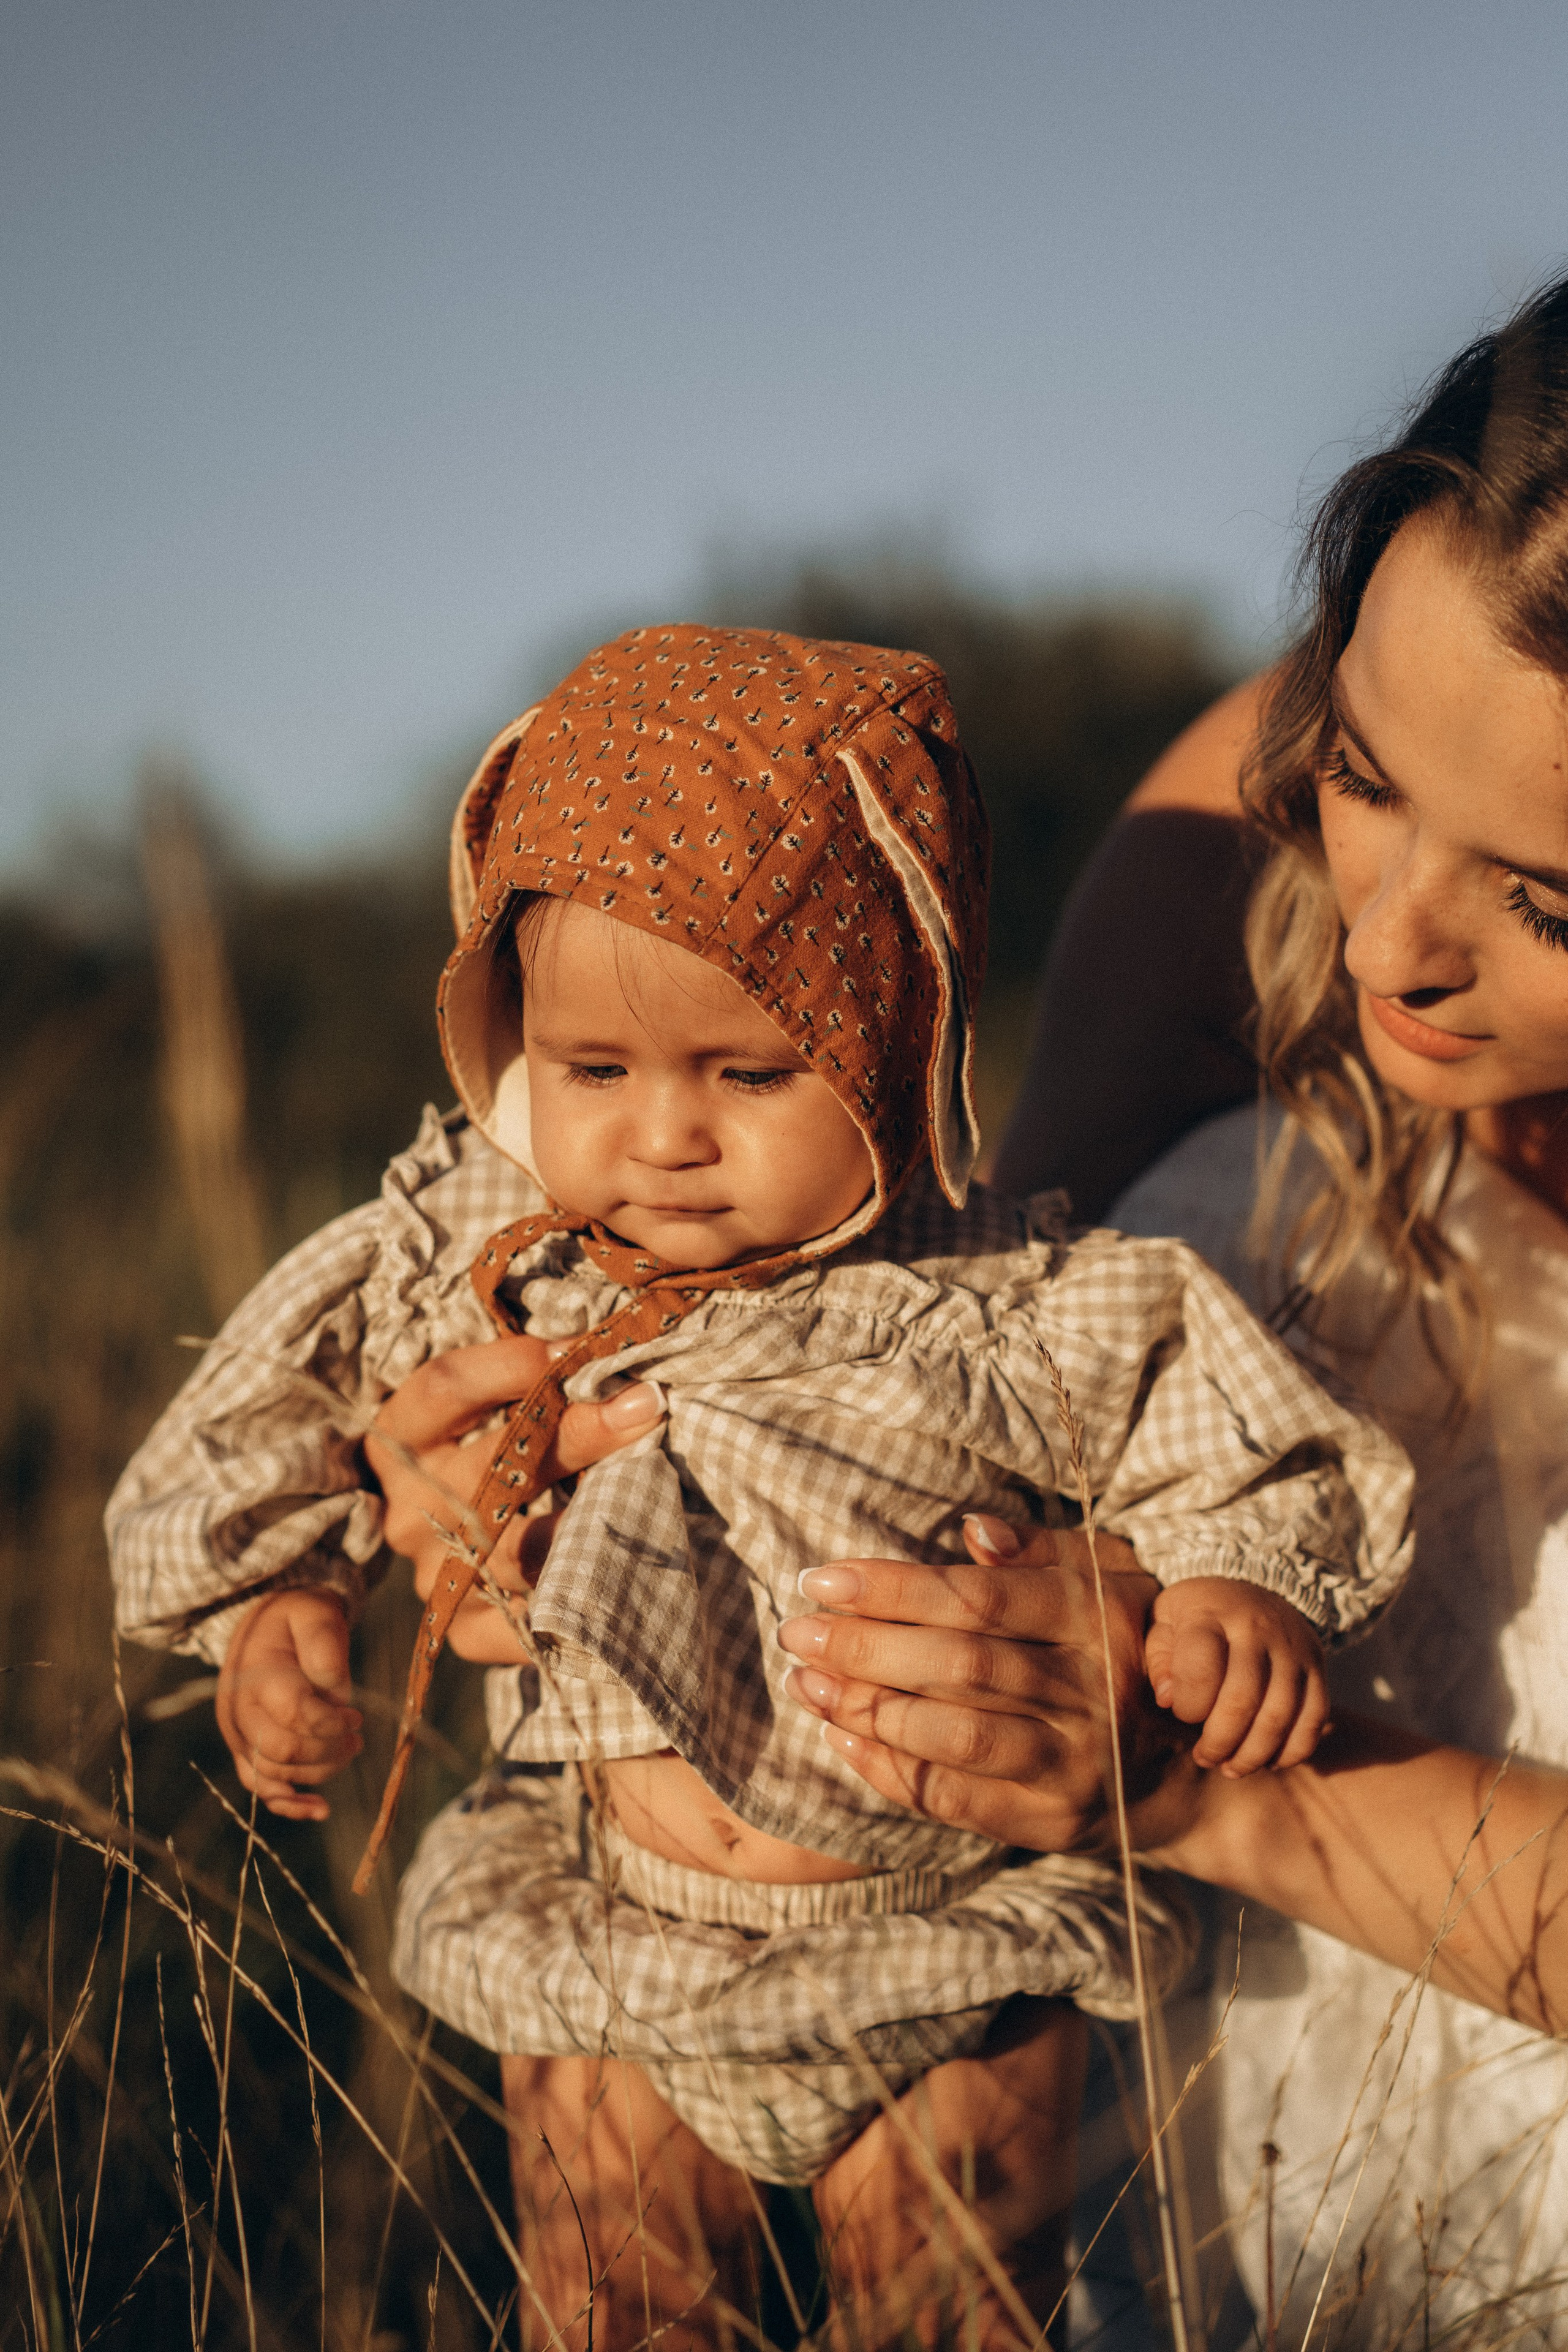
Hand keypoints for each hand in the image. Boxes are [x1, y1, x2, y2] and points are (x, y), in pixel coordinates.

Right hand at [215, 1588, 360, 1821]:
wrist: (267, 1628)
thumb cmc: (297, 1620)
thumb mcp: (315, 1614)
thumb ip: (325, 1646)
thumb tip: (336, 1692)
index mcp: (256, 1677)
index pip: (295, 1714)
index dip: (332, 1723)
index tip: (356, 1717)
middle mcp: (239, 1712)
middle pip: (284, 1751)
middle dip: (327, 1750)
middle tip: (356, 1737)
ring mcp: (238, 1736)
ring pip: (274, 1776)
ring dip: (318, 1773)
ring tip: (348, 1750)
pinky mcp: (245, 1751)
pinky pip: (261, 1789)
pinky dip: (289, 1804)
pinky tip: (319, 1808)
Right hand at [363, 1334, 664, 1661]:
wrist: (467, 1544)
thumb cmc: (494, 1452)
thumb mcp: (491, 1408)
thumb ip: (532, 1384)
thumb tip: (612, 1362)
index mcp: (401, 1440)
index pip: (444, 1388)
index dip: (512, 1365)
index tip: (580, 1350)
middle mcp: (410, 1511)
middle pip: (489, 1468)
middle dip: (576, 1434)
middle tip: (645, 1408)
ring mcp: (435, 1574)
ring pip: (518, 1550)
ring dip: (593, 1519)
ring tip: (651, 1492)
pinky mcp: (466, 1630)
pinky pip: (525, 1624)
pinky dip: (576, 1601)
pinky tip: (625, 1574)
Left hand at [777, 1515, 1172, 1851]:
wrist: (1184, 1771)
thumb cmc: (1124, 1650)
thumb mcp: (1107, 1579)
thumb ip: (1041, 1550)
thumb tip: (969, 1530)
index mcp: (1099, 1616)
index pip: (981, 1598)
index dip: (894, 1588)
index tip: (823, 1579)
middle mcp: (1094, 1690)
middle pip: (959, 1664)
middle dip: (865, 1646)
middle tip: (797, 1631)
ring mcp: (1075, 1763)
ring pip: (953, 1734)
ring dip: (867, 1708)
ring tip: (807, 1682)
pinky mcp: (1052, 1821)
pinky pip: (956, 1799)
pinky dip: (890, 1770)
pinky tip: (841, 1738)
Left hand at [1145, 1576, 1328, 1774]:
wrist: (1256, 1586)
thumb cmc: (1199, 1615)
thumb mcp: (1166, 1620)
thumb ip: (1159, 1659)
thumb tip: (1167, 1699)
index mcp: (1210, 1614)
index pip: (1201, 1669)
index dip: (1187, 1705)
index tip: (1180, 1711)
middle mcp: (1257, 1628)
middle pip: (1242, 1700)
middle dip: (1219, 1742)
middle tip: (1204, 1756)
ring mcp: (1292, 1649)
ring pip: (1279, 1716)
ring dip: (1252, 1755)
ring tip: (1231, 1766)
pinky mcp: (1316, 1667)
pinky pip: (1314, 1719)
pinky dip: (1292, 1751)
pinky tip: (1268, 1760)